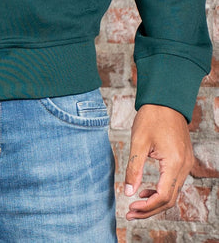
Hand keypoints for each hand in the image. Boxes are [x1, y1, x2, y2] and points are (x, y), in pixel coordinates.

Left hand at [124, 103, 193, 219]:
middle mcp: (184, 166)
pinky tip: (145, 190)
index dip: (146, 207)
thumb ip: (134, 168)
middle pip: (170, 199)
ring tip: (136, 204)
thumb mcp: (138, 141)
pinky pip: (174, 183)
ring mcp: (186, 163)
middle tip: (130, 213)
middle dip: (150, 210)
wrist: (165, 100)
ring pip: (173, 193)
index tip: (130, 208)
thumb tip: (128, 192)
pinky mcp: (183, 160)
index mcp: (174, 163)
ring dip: (155, 202)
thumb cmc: (152, 117)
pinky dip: (161, 190)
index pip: (163, 196)